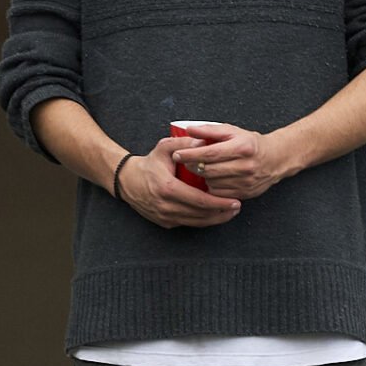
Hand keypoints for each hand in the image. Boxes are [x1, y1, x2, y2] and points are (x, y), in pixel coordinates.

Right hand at [118, 137, 244, 228]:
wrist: (127, 181)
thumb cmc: (149, 163)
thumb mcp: (164, 148)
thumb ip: (184, 143)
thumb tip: (205, 141)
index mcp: (168, 189)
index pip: (199, 200)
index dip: (219, 203)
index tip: (235, 201)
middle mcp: (166, 206)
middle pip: (201, 215)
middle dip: (222, 212)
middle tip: (237, 206)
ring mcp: (165, 217)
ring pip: (196, 223)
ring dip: (215, 219)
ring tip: (231, 212)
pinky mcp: (165, 223)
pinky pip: (188, 224)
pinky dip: (203, 221)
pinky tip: (215, 215)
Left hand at [168, 122, 284, 199]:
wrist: (275, 159)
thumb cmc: (250, 143)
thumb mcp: (232, 131)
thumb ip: (210, 130)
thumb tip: (188, 130)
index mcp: (242, 147)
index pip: (210, 153)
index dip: (191, 154)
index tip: (177, 154)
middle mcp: (245, 166)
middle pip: (209, 170)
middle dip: (193, 166)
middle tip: (185, 161)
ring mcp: (246, 182)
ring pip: (212, 183)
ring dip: (202, 176)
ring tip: (201, 168)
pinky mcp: (245, 193)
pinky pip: (219, 193)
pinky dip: (212, 186)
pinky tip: (212, 178)